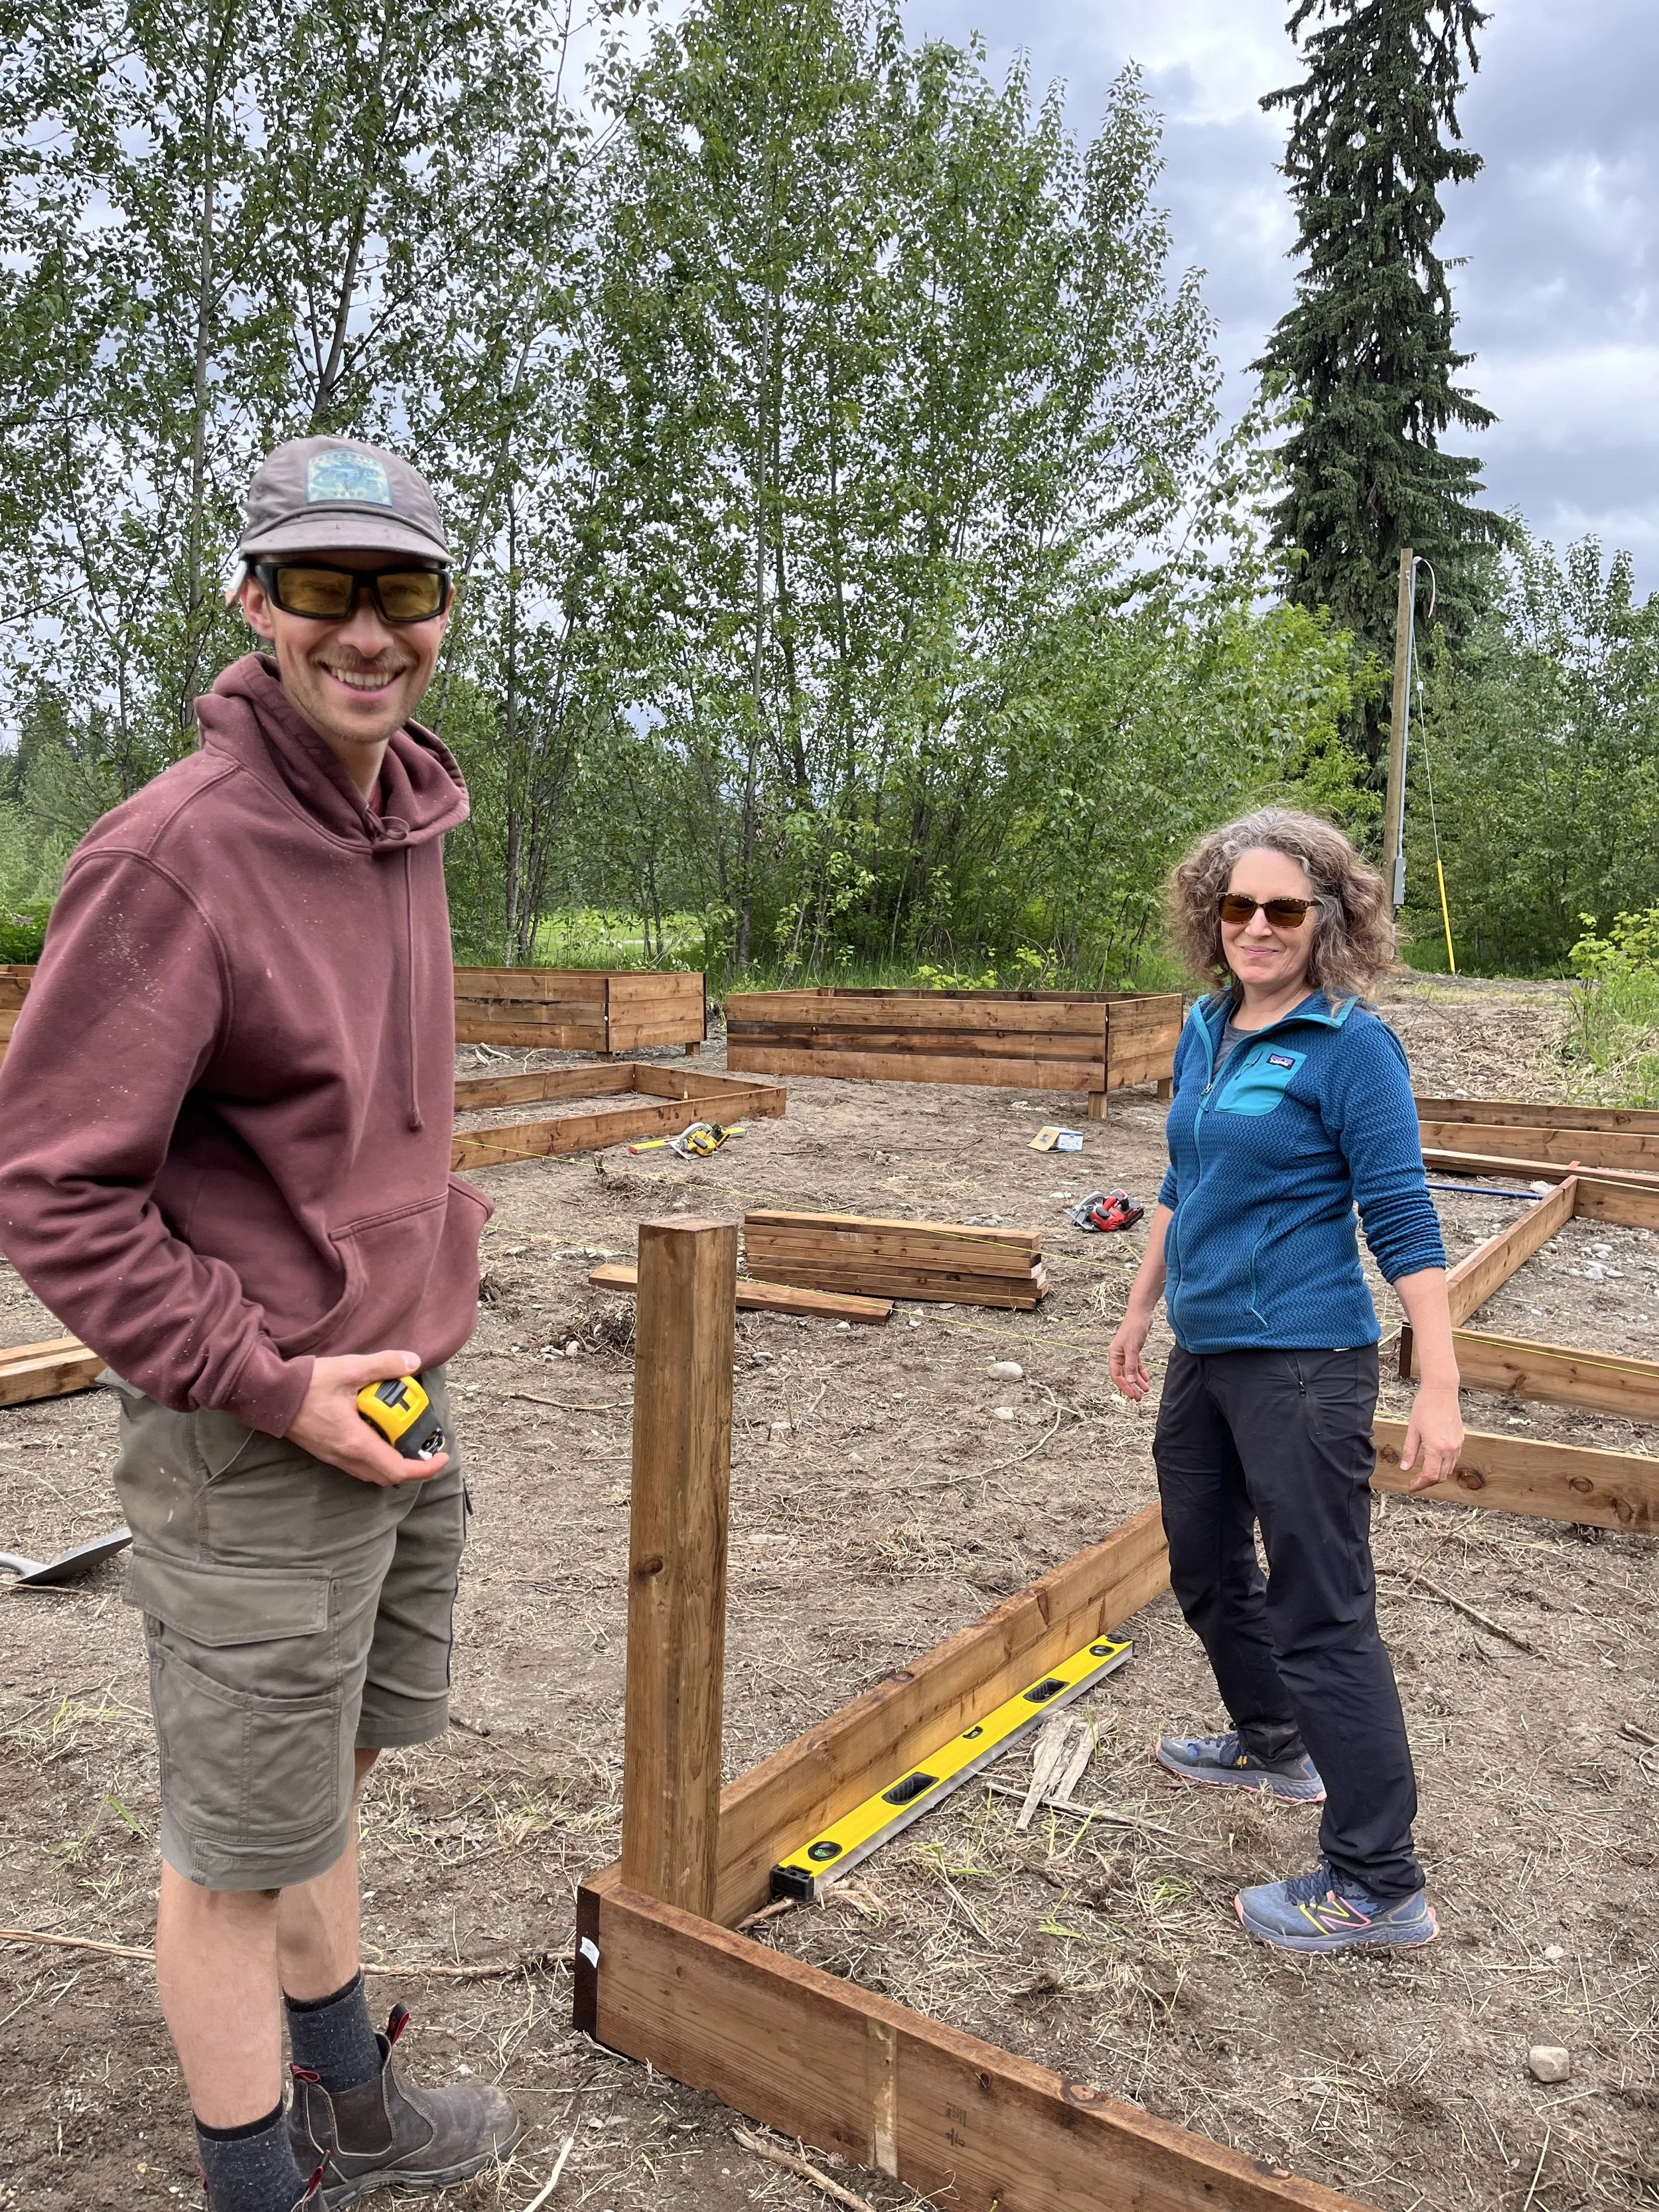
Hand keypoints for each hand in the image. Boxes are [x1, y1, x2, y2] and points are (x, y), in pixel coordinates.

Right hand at [286, 1349, 448, 1486]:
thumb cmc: (307, 1384)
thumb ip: (384, 1365)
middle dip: (412, 1466)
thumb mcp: (350, 1368)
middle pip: (387, 1476)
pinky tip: (378, 1433)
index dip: (425, 1468)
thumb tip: (413, 1361)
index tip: (441, 1456)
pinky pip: (358, 1465)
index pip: (398, 1470)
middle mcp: (346, 1456)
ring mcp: (334, 1457)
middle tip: (426, 1446)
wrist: (268, 1395)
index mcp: (356, 1442)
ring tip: (405, 1439)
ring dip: (393, 1463)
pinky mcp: (326, 1453)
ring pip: (372, 1473)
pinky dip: (376, 1457)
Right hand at [1109, 1310, 1153, 1402]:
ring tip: (1145, 1390)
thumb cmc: (1134, 1328)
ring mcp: (1126, 1352)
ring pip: (1130, 1371)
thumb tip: (1130, 1381)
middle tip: (1138, 1397)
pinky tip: (1146, 1379)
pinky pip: (1136, 1364)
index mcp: (1114, 1354)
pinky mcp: (1134, 1349)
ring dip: (1137, 1381)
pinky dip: (1141, 1372)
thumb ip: (1131, 1365)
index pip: (1116, 1375)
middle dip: (1130, 1387)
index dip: (1124, 1386)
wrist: (1141, 1314)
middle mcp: (1118, 1355)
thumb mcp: (1133, 1348)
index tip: (1132, 1395)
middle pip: (1123, 1375)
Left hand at [1399, 1380, 1462, 1492]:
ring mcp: (1457, 1444)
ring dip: (1437, 1475)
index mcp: (1437, 1447)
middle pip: (1441, 1476)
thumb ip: (1409, 1451)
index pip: (1430, 1475)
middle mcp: (1450, 1448)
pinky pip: (1454, 1459)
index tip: (1411, 1486)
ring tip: (1423, 1474)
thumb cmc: (1425, 1407)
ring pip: (1449, 1469)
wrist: (1441, 1391)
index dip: (1420, 1484)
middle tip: (1415, 1482)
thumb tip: (1405, 1468)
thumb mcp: (1412, 1430)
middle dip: (1428, 1482)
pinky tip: (1434, 1462)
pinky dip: (1444, 1465)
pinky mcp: (1460, 1439)